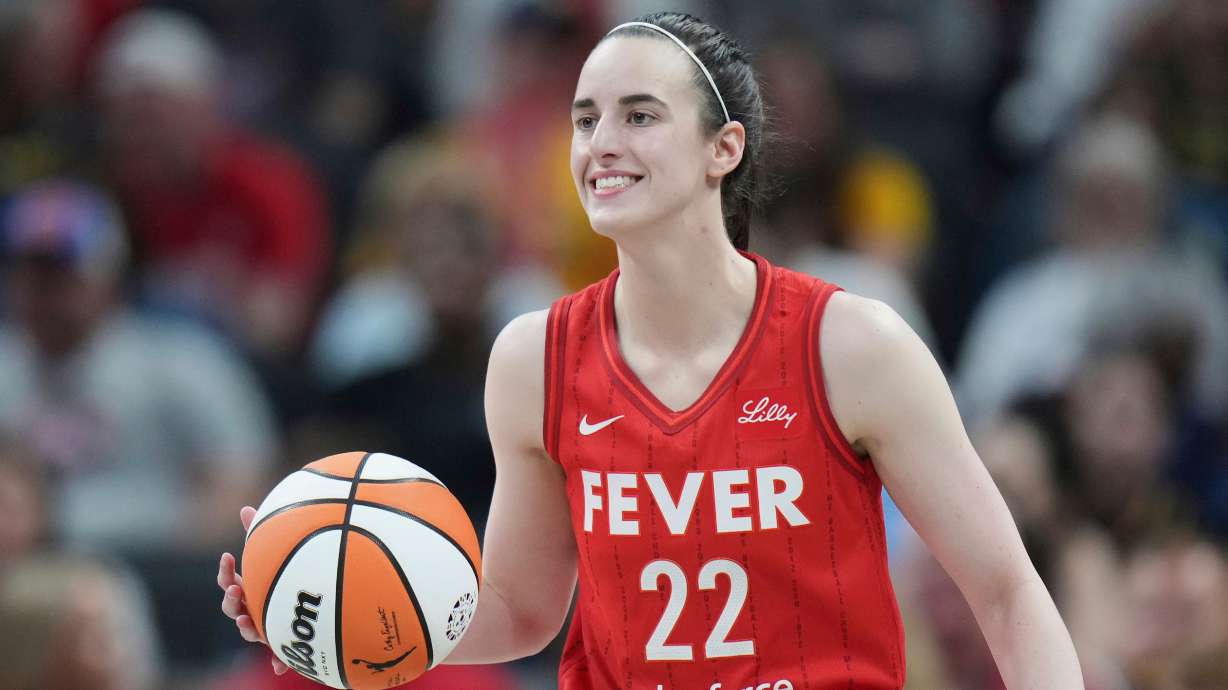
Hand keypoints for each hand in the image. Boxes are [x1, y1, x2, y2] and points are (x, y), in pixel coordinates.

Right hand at [219, 505, 289, 674]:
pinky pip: (278, 654)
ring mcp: (265, 625)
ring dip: (246, 628)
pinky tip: (279, 667)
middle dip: (231, 601)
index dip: (225, 571)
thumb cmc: (293, 571)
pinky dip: (278, 660)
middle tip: (236, 591)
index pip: (229, 581)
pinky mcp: (281, 641)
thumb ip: (261, 533)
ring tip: (247, 622)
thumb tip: (245, 508)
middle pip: (233, 608)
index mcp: (250, 586)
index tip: (228, 557)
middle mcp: (253, 607)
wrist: (316, 602)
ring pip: (249, 631)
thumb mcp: (277, 552)